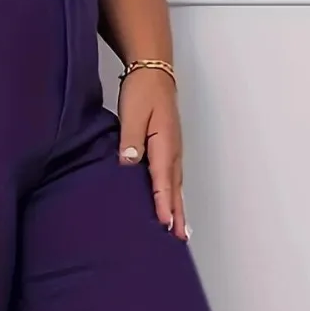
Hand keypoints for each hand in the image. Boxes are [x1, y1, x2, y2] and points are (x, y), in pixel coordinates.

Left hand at [118, 67, 188, 240]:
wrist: (154, 72)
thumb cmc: (142, 91)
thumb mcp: (132, 113)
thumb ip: (130, 140)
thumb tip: (129, 163)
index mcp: (163, 143)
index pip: (162, 179)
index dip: (163, 203)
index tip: (164, 223)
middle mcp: (172, 151)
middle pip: (175, 188)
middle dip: (177, 214)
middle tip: (179, 238)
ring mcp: (173, 150)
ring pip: (176, 185)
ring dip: (178, 207)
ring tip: (180, 231)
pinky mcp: (169, 149)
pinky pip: (172, 177)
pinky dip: (174, 194)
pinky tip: (171, 205)